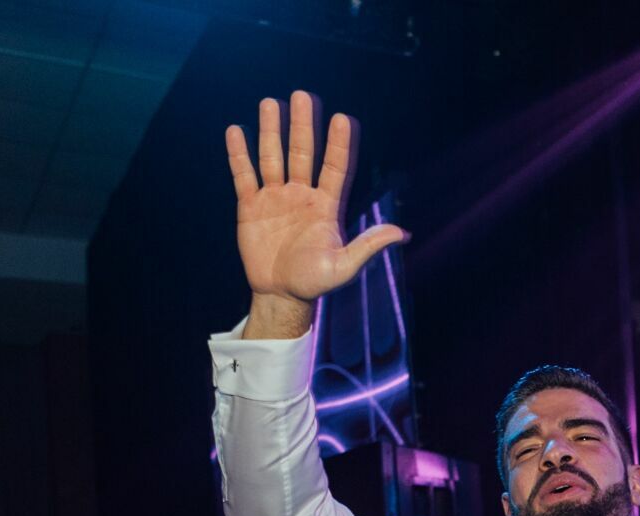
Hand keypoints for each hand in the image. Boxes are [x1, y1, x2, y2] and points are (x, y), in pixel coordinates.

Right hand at [225, 91, 406, 307]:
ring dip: (271, 131)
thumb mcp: (344, 267)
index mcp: (326, 205)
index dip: (338, 144)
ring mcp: (275, 198)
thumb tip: (402, 234)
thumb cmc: (315, 282)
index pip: (334, 167)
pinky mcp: (251, 206)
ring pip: (272, 157)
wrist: (281, 295)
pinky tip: (236, 131)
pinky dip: (239, 154)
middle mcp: (302, 194)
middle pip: (302, 153)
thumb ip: (369, 246)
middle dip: (302, 125)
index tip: (343, 118)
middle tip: (302, 95)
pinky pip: (244, 175)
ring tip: (270, 102)